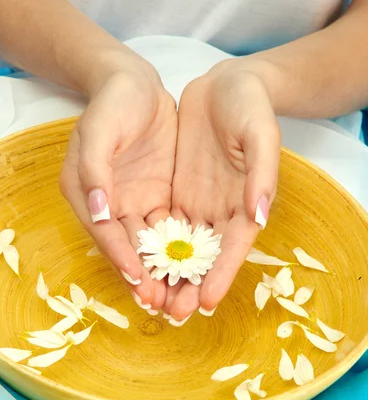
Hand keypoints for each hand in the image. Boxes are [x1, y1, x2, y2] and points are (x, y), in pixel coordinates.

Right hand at [60, 58, 176, 307]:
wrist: (137, 83)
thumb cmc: (113, 103)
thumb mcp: (99, 131)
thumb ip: (95, 171)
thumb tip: (98, 212)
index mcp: (84, 192)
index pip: (104, 232)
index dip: (120, 257)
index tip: (138, 279)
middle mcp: (108, 205)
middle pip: (126, 247)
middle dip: (142, 276)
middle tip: (160, 304)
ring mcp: (134, 203)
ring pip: (149, 244)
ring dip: (161, 271)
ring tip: (177, 298)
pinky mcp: (157, 197)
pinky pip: (169, 228)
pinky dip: (177, 249)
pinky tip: (192, 269)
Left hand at [166, 59, 280, 318]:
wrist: (223, 85)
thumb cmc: (249, 106)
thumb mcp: (259, 133)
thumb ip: (261, 175)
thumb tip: (259, 215)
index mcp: (247, 202)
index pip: (234, 247)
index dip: (221, 275)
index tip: (205, 301)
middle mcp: (222, 211)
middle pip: (206, 258)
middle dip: (190, 286)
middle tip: (173, 313)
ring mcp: (198, 204)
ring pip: (181, 248)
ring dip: (168, 276)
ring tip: (152, 301)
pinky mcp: (177, 194)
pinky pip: (162, 226)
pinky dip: (153, 249)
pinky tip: (139, 267)